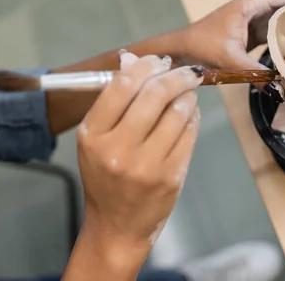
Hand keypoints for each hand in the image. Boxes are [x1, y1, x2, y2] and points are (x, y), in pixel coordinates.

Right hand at [73, 51, 201, 276]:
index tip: (157, 61)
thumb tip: (132, 59)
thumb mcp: (97, 139)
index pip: (121, 86)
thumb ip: (114, 101)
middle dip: (176, 75)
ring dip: (188, 94)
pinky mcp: (171, 176)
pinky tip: (189, 113)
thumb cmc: (105, 176)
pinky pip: (189, 133)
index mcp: (92, 135)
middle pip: (154, 94)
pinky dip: (192, 116)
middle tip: (187, 71)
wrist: (117, 225)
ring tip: (188, 92)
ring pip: (178, 111)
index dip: (144, 66)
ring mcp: (146, 165)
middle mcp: (117, 149)